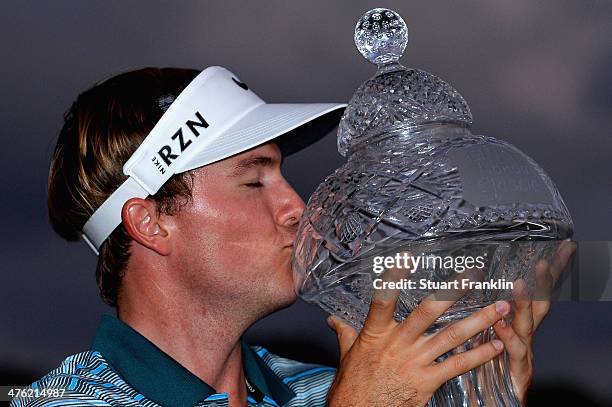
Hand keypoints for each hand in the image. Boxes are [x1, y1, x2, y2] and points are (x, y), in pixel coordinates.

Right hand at [327, 267, 510, 406]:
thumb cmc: (352, 385)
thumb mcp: (346, 354)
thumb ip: (344, 331)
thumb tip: (333, 318)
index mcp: (376, 333)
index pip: (383, 300)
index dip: (394, 278)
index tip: (408, 256)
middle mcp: (398, 343)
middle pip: (428, 312)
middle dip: (453, 291)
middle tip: (474, 274)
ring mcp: (415, 362)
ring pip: (451, 335)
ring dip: (479, 320)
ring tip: (500, 306)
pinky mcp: (428, 382)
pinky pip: (458, 365)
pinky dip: (479, 355)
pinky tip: (497, 345)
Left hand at [493, 239, 576, 404]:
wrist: (492, 404)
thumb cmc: (484, 368)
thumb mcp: (482, 334)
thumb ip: (482, 312)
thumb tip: (467, 282)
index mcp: (517, 324)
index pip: (537, 292)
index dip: (548, 272)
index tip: (561, 247)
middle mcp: (524, 336)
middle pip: (540, 303)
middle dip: (544, 282)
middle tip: (544, 259)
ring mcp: (523, 352)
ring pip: (527, 324)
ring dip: (525, 304)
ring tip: (520, 283)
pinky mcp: (516, 371)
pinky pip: (512, 350)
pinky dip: (506, 335)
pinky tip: (500, 322)